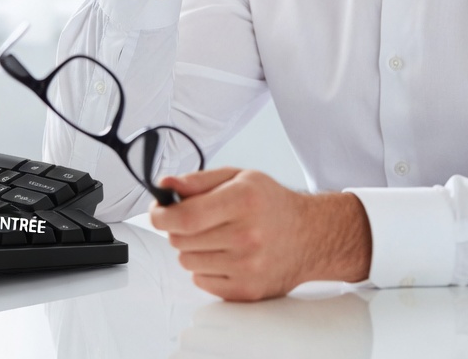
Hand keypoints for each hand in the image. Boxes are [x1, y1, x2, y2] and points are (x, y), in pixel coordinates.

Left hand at [149, 167, 371, 301]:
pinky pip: (201, 281)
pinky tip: (226, 256)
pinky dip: (206, 269)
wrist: (310, 236)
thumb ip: (198, 180)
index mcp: (243, 201)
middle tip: (196, 221)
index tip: (157, 211)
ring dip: (192, 249)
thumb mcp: (238, 177)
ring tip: (217, 238)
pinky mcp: (246, 290)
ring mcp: (248, 267)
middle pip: (180, 240)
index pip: (184, 217)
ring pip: (187, 261)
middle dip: (178, 229)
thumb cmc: (270, 204)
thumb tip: (165, 185)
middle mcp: (247, 235)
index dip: (161, 215)